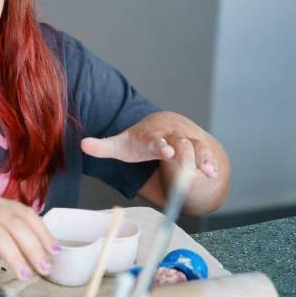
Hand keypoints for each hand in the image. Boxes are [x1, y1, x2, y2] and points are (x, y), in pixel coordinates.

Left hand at [80, 111, 219, 178]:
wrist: (164, 124)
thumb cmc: (139, 140)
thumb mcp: (121, 144)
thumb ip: (103, 146)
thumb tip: (82, 144)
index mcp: (151, 135)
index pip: (155, 139)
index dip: (160, 144)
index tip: (164, 150)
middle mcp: (171, 135)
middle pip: (180, 143)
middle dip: (185, 154)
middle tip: (189, 168)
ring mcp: (186, 139)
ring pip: (196, 147)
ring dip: (202, 158)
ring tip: (207, 171)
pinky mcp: (197, 146)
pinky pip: (206, 152)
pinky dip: (210, 162)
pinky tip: (213, 172)